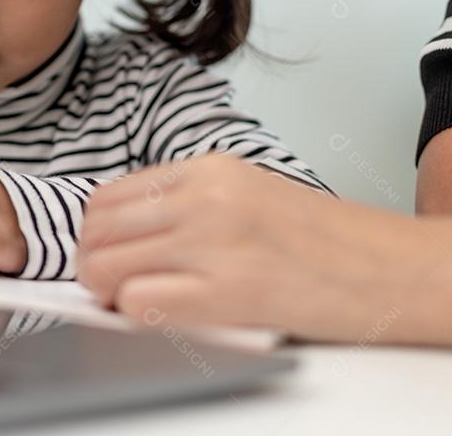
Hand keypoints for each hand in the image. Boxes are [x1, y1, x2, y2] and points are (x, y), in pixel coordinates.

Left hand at [77, 154, 451, 343]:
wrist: (389, 269)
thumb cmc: (320, 240)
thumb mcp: (245, 192)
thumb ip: (182, 203)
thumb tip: (117, 234)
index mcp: (206, 170)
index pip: (105, 198)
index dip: (95, 234)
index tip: (107, 254)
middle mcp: (205, 199)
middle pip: (96, 231)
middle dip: (93, 264)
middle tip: (112, 285)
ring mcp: (215, 242)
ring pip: (105, 266)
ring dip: (107, 291)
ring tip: (137, 300)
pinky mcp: (229, 291)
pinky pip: (139, 302)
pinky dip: (136, 313)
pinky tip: (164, 314)